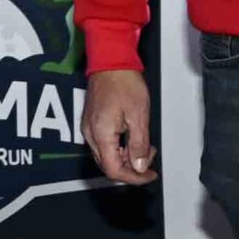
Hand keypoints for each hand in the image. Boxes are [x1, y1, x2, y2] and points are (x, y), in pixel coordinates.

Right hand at [81, 69, 157, 184]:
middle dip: (131, 167)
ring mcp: (88, 127)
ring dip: (126, 157)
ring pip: (105, 156)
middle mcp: (90, 134)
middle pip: (108, 165)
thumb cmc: (124, 83)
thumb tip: (139, 167)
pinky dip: (118, 148)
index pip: (114, 169)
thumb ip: (139, 145)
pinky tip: (131, 138)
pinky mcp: (91, 122)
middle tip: (149, 157)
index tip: (149, 174)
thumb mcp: (139, 116)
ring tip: (144, 145)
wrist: (110, 62)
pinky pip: (103, 145)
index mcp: (101, 134)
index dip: (134, 177)